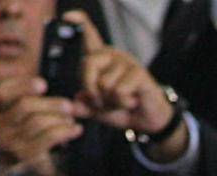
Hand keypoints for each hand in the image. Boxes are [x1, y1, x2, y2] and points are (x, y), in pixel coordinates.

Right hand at [0, 73, 87, 169]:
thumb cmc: (28, 144)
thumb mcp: (25, 122)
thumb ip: (41, 105)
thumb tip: (74, 102)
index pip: (2, 93)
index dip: (22, 86)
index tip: (43, 85)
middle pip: (25, 106)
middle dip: (51, 104)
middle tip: (69, 106)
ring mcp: (12, 143)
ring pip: (38, 121)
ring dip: (59, 117)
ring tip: (72, 119)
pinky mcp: (26, 156)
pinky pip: (48, 137)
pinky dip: (65, 131)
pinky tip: (76, 130)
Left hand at [65, 11, 189, 160]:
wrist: (147, 120)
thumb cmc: (122, 109)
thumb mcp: (98, 110)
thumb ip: (84, 106)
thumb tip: (74, 104)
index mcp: (100, 60)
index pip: (89, 36)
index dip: (79, 22)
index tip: (69, 15)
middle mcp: (112, 55)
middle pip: (88, 64)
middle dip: (91, 91)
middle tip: (104, 102)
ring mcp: (126, 61)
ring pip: (104, 84)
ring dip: (111, 102)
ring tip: (122, 102)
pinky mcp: (138, 72)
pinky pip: (119, 91)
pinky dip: (123, 103)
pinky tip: (132, 101)